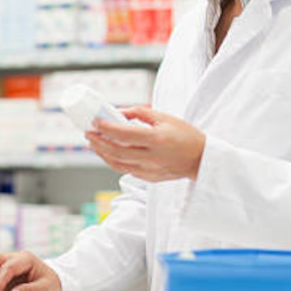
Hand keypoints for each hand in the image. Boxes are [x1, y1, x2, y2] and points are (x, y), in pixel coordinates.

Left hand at [86, 106, 204, 181]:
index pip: (124, 134)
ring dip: (102, 153)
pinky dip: (113, 161)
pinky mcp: (149, 178)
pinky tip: (107, 152)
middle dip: (98, 142)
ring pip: (117, 164)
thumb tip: (120, 113)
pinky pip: (125, 169)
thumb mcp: (166, 118)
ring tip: (94, 142)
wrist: (201, 159)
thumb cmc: (186, 136)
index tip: (95, 122)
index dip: (106, 128)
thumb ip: (141, 113)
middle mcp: (151, 157)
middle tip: (88, 132)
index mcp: (156, 139)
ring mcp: (149, 170)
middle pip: (116, 151)